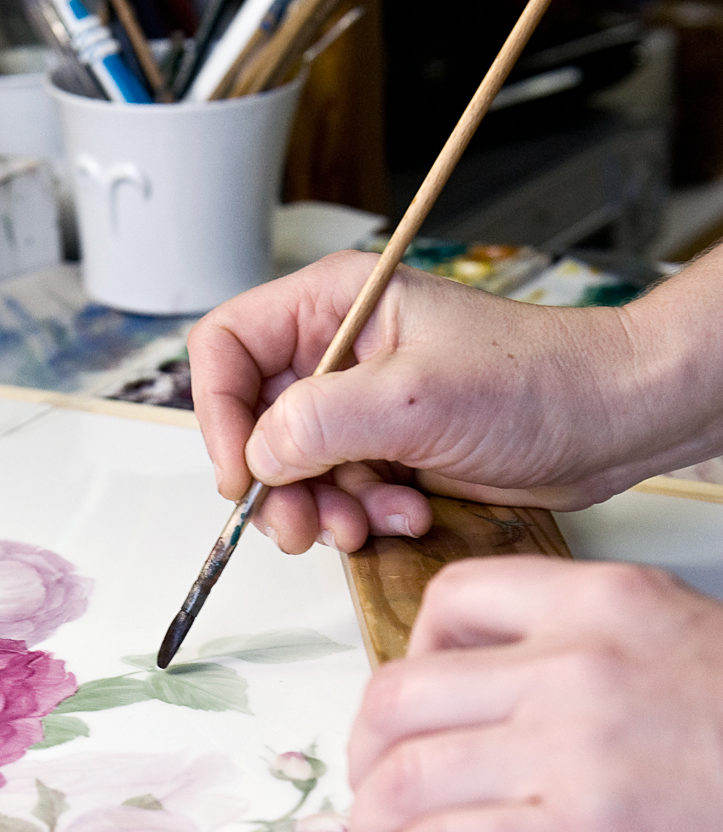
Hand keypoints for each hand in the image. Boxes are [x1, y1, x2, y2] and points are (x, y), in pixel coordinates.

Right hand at [188, 249, 720, 553]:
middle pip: (252, 421)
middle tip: (300, 525)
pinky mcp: (382, 448)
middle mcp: (335, 353)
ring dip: (320, 508)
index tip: (240, 473)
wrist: (614, 421)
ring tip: (363, 524)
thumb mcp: (417, 397)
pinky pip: (336, 492)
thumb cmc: (538, 380)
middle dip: (274, 481)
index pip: (227, 348)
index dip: (218, 412)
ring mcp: (359, 404)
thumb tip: (258, 456)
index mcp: (332, 306)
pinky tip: (404, 515)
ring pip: (291, 467)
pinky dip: (359, 516)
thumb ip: (321, 422)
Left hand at [347, 555, 722, 831]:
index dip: (409, 657)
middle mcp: (577, 661)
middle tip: (374, 787)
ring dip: (373, 820)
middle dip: (367, 750)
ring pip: (407, 774)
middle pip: (403, 694)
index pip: (453, 599)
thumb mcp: (676, 646)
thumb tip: (478, 698)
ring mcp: (581, 748)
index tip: (413, 708)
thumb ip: (578, 649)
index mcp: (602, 600)